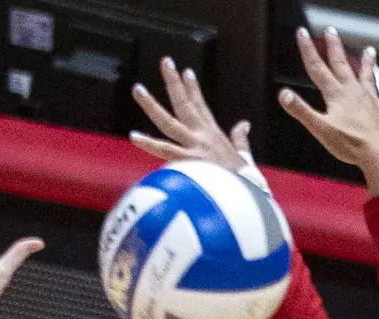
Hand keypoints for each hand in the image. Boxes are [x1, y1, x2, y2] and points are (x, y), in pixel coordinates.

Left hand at [131, 58, 251, 172]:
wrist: (245, 196)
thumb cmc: (244, 182)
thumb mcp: (245, 156)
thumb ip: (241, 139)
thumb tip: (244, 125)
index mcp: (213, 135)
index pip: (200, 105)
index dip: (192, 88)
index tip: (185, 72)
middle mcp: (202, 136)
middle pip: (184, 104)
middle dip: (174, 82)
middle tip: (165, 62)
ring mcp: (193, 147)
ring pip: (168, 121)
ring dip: (152, 105)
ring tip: (138, 89)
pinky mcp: (188, 161)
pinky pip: (164, 150)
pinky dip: (148, 144)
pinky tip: (134, 135)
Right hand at [279, 27, 378, 195]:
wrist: (378, 152)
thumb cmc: (349, 142)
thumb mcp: (319, 128)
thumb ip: (301, 110)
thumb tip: (283, 94)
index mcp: (337, 94)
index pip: (317, 68)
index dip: (308, 50)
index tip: (302, 33)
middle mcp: (354, 92)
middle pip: (342, 65)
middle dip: (334, 47)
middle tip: (331, 30)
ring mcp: (371, 102)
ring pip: (368, 77)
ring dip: (368, 63)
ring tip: (370, 50)